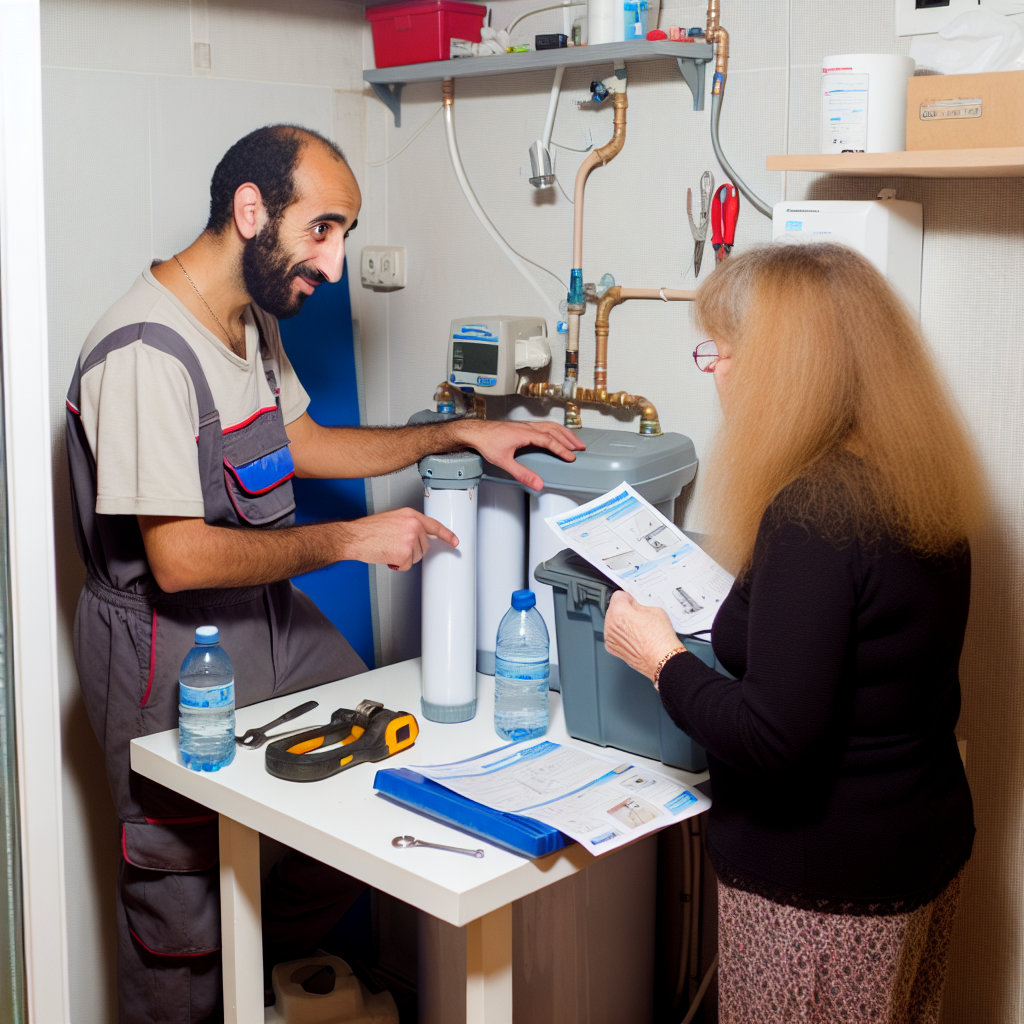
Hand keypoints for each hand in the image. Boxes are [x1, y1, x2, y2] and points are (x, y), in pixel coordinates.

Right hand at [339, 508, 456, 570]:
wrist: (355, 537)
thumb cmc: (369, 530)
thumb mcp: (393, 520)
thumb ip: (409, 525)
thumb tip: (419, 536)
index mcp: (411, 515)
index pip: (434, 525)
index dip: (447, 534)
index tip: (454, 541)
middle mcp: (413, 525)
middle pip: (424, 546)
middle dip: (412, 550)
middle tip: (395, 547)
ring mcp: (410, 539)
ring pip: (417, 557)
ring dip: (404, 558)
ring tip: (389, 549)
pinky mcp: (405, 553)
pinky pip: (407, 565)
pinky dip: (397, 565)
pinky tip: (387, 556)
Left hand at [454, 420, 585, 490]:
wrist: (475, 431)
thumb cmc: (487, 442)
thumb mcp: (504, 461)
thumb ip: (522, 473)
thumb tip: (537, 483)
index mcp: (526, 433)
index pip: (549, 441)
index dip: (562, 449)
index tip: (572, 457)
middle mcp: (528, 427)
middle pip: (554, 430)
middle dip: (569, 439)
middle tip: (581, 447)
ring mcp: (525, 425)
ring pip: (550, 426)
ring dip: (564, 433)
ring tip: (574, 441)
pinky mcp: (522, 426)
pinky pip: (544, 425)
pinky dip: (555, 430)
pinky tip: (556, 435)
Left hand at [604, 591, 682, 682]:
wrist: (662, 659)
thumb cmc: (659, 638)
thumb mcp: (654, 609)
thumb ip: (640, 603)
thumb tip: (636, 604)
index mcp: (618, 612)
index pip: (618, 595)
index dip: (630, 598)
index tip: (634, 602)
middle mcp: (610, 624)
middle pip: (614, 609)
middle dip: (625, 611)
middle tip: (640, 616)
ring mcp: (610, 637)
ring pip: (613, 622)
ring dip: (622, 623)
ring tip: (639, 629)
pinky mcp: (612, 648)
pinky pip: (614, 635)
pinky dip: (622, 635)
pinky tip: (635, 637)